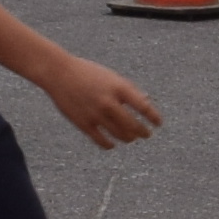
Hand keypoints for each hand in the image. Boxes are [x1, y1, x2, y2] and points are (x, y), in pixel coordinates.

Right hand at [45, 54, 161, 147]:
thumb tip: (147, 103)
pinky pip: (101, 141)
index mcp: (119, 88)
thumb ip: (129, 90)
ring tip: (131, 137)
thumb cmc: (88, 73)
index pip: (143, 107)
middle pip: (133, 125)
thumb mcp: (112, 77)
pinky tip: (113, 144)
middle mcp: (109, 102)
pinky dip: (110, 145)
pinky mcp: (83, 124)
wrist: (59, 74)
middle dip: (143, 132)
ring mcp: (96, 114)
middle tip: (146, 134)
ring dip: (129, 138)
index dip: (154, 117)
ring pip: (120, 135)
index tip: (158, 124)